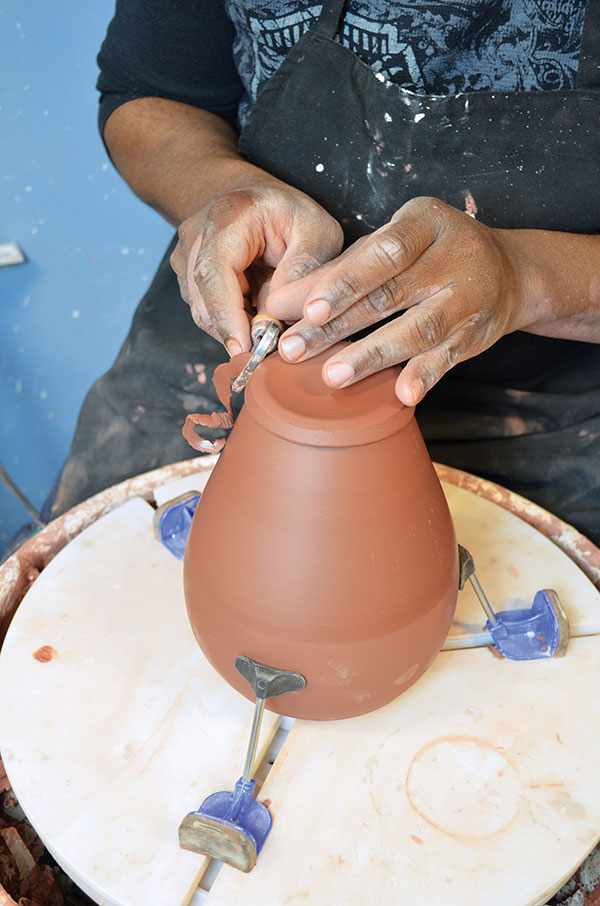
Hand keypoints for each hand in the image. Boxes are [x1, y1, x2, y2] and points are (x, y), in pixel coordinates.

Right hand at [170, 183, 342, 355]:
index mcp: (227, 219)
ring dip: (237, 330)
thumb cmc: (289, 214)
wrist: (258, 202)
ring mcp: (187, 261)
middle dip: (236, 333)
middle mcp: (196, 239)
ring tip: (270, 332)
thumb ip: (304, 266)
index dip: (226, 316)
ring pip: (206, 313)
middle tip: (269, 353)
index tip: (243, 349)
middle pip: (204, 301)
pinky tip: (257, 321)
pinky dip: (234, 324)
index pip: (213, 273)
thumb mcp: (315, 230)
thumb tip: (279, 312)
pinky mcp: (190, 281)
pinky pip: (210, 313)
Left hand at [267, 196, 533, 404]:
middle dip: (338, 325)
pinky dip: (425, 375)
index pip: (384, 251)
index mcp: (427, 221)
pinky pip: (449, 357)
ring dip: (373, 355)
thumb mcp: (390, 246)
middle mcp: (455, 256)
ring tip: (333, 376)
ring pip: (419, 329)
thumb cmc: (429, 255)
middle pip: (391, 294)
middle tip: (295, 348)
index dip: (346, 281)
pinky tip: (402, 393)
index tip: (308, 309)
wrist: (510, 271)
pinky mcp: (477, 334)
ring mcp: (469, 297)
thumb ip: (337, 272)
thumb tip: (278, 303)